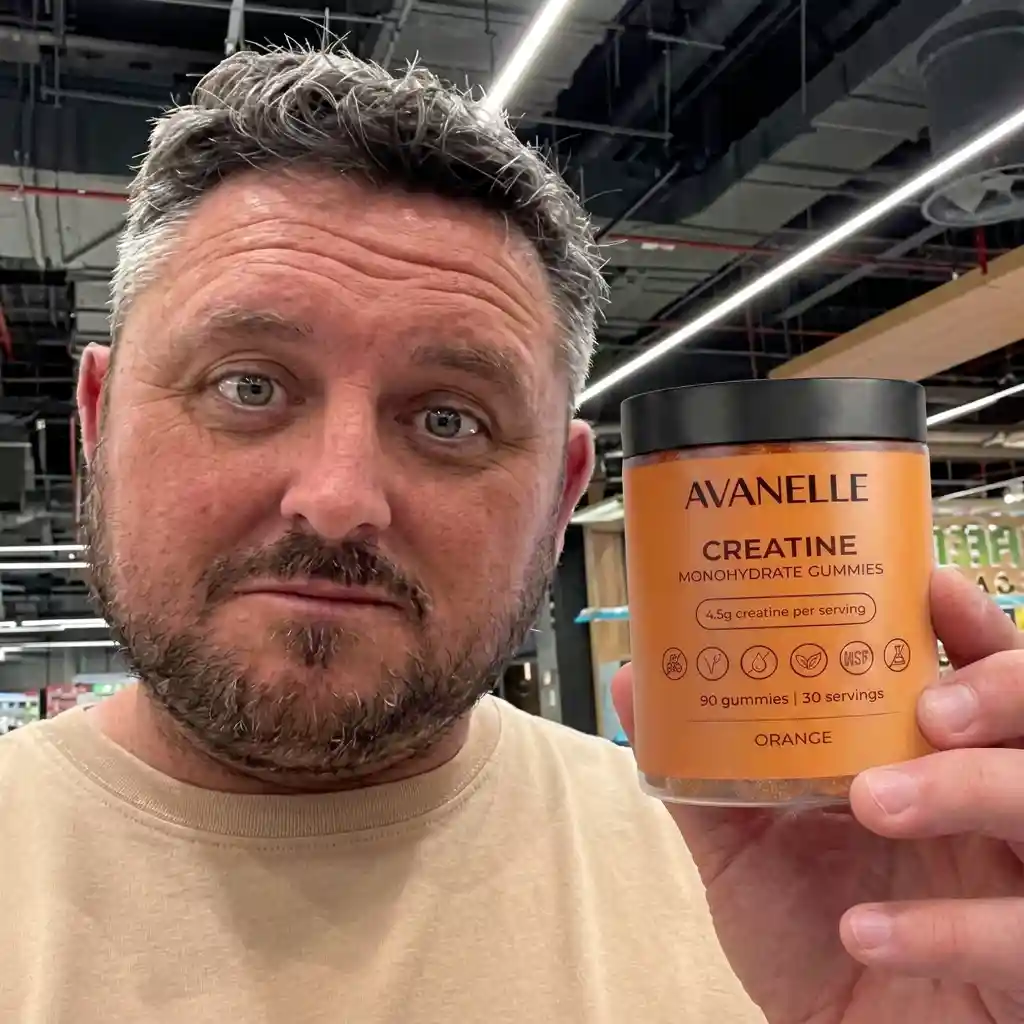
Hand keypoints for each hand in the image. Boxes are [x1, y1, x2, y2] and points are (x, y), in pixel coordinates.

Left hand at [612, 569, 1023, 1023]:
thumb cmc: (807, 934)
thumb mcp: (744, 846)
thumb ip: (700, 767)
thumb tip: (635, 679)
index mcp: (932, 760)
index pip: (978, 670)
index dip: (969, 622)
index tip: (926, 586)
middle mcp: (992, 807)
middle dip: (995, 690)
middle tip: (924, 703)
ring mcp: (1021, 881)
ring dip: (966, 789)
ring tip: (874, 798)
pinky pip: (1023, 936)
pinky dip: (944, 928)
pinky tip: (866, 930)